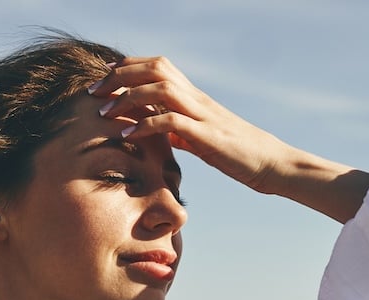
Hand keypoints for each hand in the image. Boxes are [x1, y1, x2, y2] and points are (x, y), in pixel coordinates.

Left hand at [88, 57, 368, 222]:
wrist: (274, 165)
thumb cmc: (240, 156)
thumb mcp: (202, 141)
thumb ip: (179, 131)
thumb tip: (156, 130)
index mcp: (196, 97)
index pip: (158, 67)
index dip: (128, 68)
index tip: (104, 81)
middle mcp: (198, 99)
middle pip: (155, 68)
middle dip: (120, 75)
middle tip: (94, 91)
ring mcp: (203, 115)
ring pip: (160, 88)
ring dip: (127, 97)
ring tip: (104, 112)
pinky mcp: (208, 136)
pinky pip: (171, 122)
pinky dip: (145, 125)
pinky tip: (126, 135)